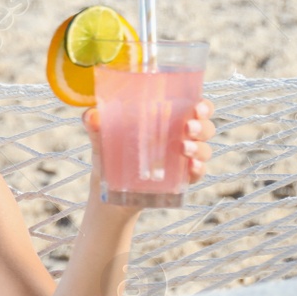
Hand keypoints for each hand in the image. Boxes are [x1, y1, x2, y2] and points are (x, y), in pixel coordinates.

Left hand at [82, 97, 216, 194]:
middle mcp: (180, 137)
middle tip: (187, 128)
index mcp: (166, 120)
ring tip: (183, 149)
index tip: (197, 106)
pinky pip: (198, 173)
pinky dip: (198, 170)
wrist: (107, 191)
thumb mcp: (102, 139)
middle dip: (201, 126)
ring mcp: (183, 160)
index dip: (203, 105)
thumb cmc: (109, 155)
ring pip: (205, 150)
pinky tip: (190, 168)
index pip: (194, 107)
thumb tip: (91, 115)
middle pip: (205, 127)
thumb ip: (96, 126)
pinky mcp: (181, 180)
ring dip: (199, 148)